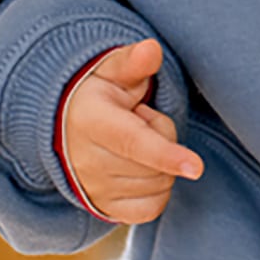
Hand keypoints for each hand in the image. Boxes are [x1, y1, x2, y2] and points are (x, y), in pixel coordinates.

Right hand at [62, 39, 202, 224]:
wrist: (63, 128)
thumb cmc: (98, 95)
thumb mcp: (111, 72)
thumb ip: (133, 62)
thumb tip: (151, 49)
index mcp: (91, 121)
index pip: (133, 142)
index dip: (167, 154)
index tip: (196, 166)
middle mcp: (87, 161)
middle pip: (156, 164)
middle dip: (164, 138)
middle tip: (141, 120)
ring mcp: (94, 189)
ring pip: (158, 185)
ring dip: (161, 164)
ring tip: (136, 142)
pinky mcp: (104, 209)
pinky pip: (151, 209)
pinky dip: (159, 191)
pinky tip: (144, 169)